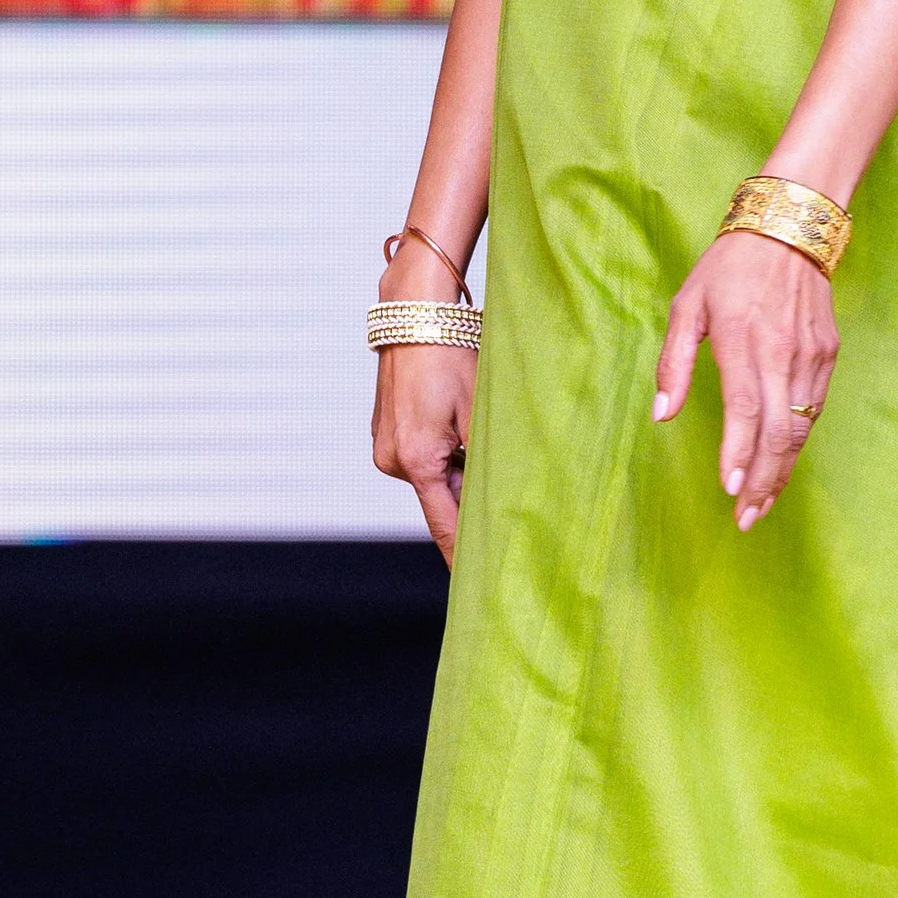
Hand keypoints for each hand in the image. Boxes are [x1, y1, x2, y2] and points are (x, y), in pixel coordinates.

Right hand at [372, 234, 475, 564]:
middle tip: (512, 498)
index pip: (446, 527)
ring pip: (434, 476)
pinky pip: (422, 457)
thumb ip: (488, 463)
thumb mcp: (482, 410)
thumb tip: (504, 502)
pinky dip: (444, 451)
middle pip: (443, 499)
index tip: (483, 586)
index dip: (466, 557)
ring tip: (480, 433)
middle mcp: (392, 461)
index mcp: (417, 461)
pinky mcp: (385, 433)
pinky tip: (459, 423)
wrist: (415, 311)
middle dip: (474, 497)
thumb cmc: (453, 354)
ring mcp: (384, 447)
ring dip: (460, 468)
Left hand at [654, 232, 837, 531]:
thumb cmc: (730, 265)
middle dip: (763, 481)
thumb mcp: (687, 304)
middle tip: (746, 517)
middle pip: (778, 432)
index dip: (738, 454)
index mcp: (742, 340)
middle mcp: (782, 353)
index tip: (729, 491)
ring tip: (763, 502)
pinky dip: (799, 442)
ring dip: (782, 470)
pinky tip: (782, 462)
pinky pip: (814, 409)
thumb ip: (674, 362)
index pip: (746, 410)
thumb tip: (662, 413)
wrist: (792, 227)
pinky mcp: (827, 354)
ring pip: (801, 428)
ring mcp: (810, 356)